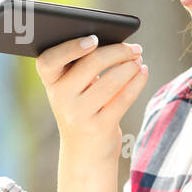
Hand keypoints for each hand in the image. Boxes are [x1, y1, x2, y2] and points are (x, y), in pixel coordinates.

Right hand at [35, 35, 146, 162]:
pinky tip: (143, 72)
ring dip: (130, 66)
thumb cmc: (82, 108)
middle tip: (134, 48)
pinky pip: (123, 98)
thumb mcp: (72, 88)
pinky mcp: (99, 127)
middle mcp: (60, 98)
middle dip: (118, 51)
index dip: (70, 47)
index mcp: (51, 83)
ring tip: (138, 60)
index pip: (49, 61)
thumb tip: (117, 43)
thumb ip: (81, 65)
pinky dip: (137, 81)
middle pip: (91, 63)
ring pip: (112, 80)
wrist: (84, 152)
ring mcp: (79, 114)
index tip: (94, 39)